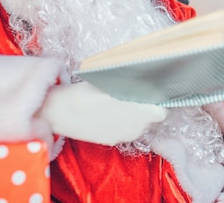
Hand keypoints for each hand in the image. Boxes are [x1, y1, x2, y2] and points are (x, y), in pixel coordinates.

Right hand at [38, 82, 167, 144]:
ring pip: (138, 126)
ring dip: (134, 116)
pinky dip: (122, 123)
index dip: (159, 102)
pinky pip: (124, 131)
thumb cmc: (87, 93)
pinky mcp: (111, 141)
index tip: (153, 94)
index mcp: (140, 113)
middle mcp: (135, 128)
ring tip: (119, 103)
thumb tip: (149, 82)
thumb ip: (134, 85)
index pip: (162, 112)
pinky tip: (109, 113)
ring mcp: (123, 137)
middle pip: (150, 119)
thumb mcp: (114, 82)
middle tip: (134, 95)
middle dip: (146, 108)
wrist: (61, 112)